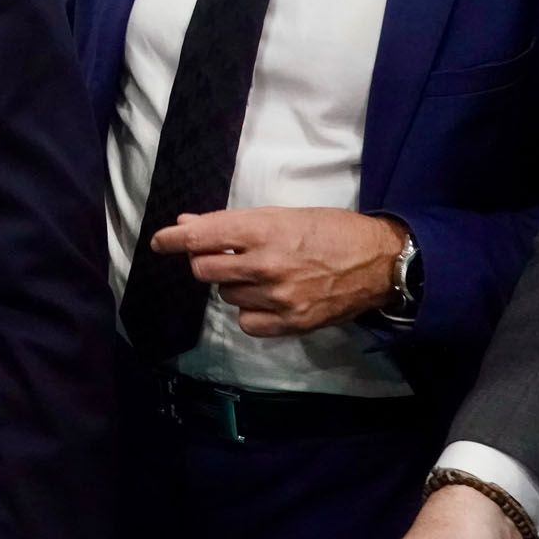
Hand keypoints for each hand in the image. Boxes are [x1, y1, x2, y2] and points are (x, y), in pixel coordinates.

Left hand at [148, 207, 406, 335]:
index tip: (159, 242)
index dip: (172, 240)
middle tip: (226, 255)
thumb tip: (187, 224)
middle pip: (204, 270)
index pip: (200, 237)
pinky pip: (246, 322)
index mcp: (263, 230)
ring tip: (262, 274)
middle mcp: (266, 265)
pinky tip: (269, 298)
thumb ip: (231, 224)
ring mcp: (278, 297)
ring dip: (233, 285)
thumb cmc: (330, 230)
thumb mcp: (281, 215)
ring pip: (225, 295)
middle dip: (207, 261)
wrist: (379, 263)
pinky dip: (251, 311)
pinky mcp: (291, 323)